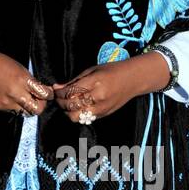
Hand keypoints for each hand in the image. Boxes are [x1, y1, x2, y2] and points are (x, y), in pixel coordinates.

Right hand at [0, 37, 52, 114]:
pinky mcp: (0, 107)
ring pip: (26, 112)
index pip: (43, 94)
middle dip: (41, 105)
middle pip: (37, 109)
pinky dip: (17, 106)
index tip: (48, 93)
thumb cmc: (0, 63)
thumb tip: (42, 90)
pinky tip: (14, 98)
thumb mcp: (20, 68)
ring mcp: (7, 102)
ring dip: (29, 107)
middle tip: (39, 99)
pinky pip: (14, 111)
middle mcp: (15, 92)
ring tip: (26, 99)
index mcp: (22, 79)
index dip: (49, 94)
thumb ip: (31, 81)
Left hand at [52, 53, 169, 122]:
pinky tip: (77, 107)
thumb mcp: (92, 70)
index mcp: (95, 82)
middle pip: (71, 106)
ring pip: (76, 116)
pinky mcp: (104, 114)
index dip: (59, 93)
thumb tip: (57, 87)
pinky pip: (85, 118)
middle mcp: (98, 97)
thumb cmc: (111, 71)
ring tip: (66, 104)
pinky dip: (77, 114)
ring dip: (67, 111)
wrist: (132, 80)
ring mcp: (101, 108)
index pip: (70, 92)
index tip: (55, 90)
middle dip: (60, 102)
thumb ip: (74, 81)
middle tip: (58, 97)